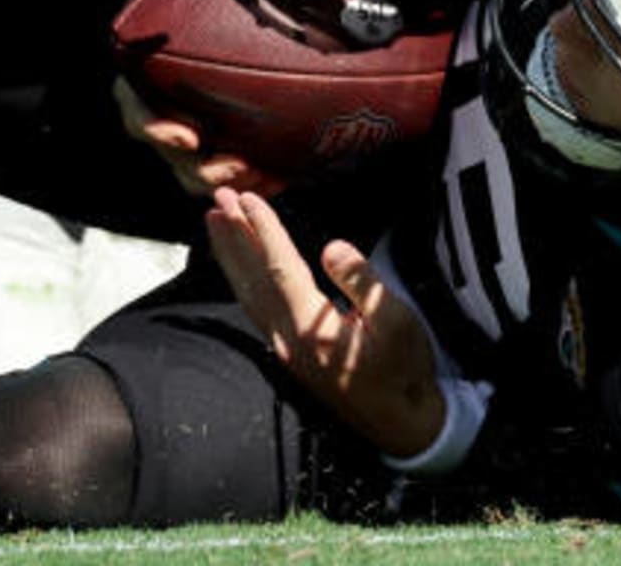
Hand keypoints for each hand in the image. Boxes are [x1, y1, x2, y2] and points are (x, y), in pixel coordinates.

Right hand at [113, 0, 287, 196]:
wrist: (215, 29)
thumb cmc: (181, 16)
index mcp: (144, 86)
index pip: (138, 114)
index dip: (156, 129)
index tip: (187, 136)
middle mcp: (164, 117)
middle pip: (173, 156)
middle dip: (200, 167)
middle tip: (232, 164)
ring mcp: (193, 139)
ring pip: (200, 173)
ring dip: (228, 178)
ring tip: (258, 173)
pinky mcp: (222, 149)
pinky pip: (233, 173)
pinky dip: (255, 177)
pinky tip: (279, 174)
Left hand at [207, 187, 444, 458]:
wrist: (402, 424)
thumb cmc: (405, 369)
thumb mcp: (397, 321)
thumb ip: (363, 282)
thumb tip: (332, 247)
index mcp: (312, 327)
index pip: (280, 268)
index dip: (264, 230)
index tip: (248, 197)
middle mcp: (287, 338)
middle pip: (252, 278)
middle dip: (234, 234)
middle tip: (218, 196)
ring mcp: (284, 348)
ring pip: (246, 293)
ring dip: (230, 254)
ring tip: (214, 220)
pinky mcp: (289, 353)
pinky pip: (254, 306)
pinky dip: (240, 277)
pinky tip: (238, 265)